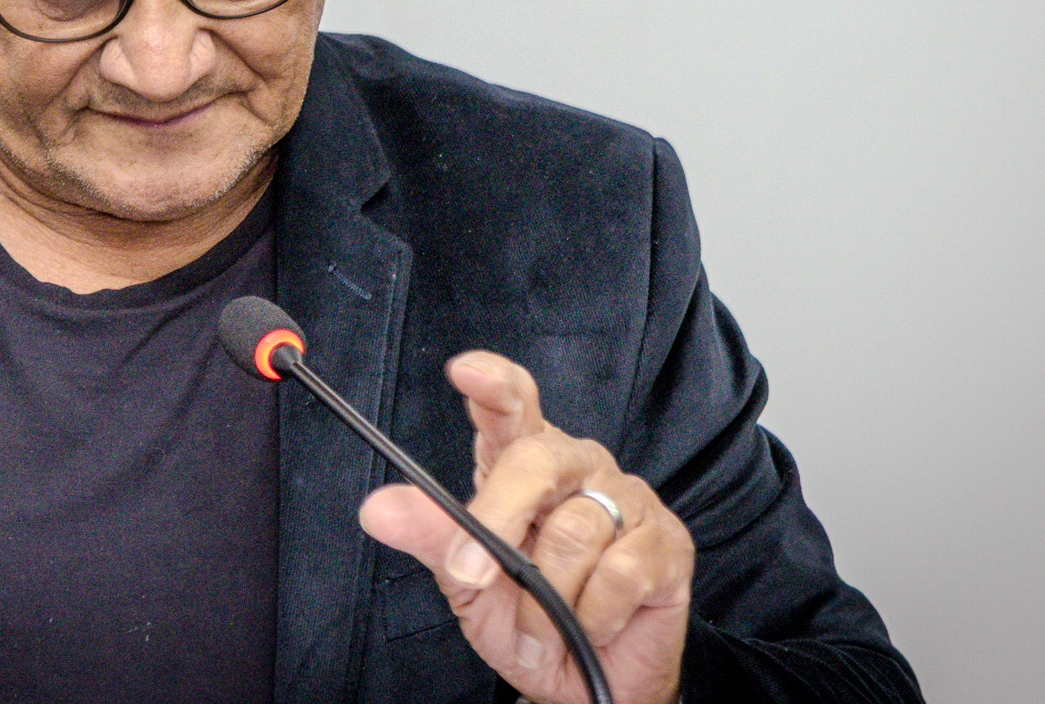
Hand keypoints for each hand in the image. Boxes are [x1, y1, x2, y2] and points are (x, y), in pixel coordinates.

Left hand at [357, 352, 693, 703]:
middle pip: (537, 459)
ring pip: (577, 529)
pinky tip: (593, 623)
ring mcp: (628, 500)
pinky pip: (621, 571)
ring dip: (547, 598)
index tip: (465, 372)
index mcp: (524, 464)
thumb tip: (377, 509)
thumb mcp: (468, 582)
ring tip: (542, 628)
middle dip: (499, 516)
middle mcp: (577, 468)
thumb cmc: (527, 620)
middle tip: (473, 574)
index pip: (512, 406)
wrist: (584, 684)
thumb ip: (432, 536)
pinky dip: (595, 613)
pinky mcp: (667, 543)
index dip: (493, 382)